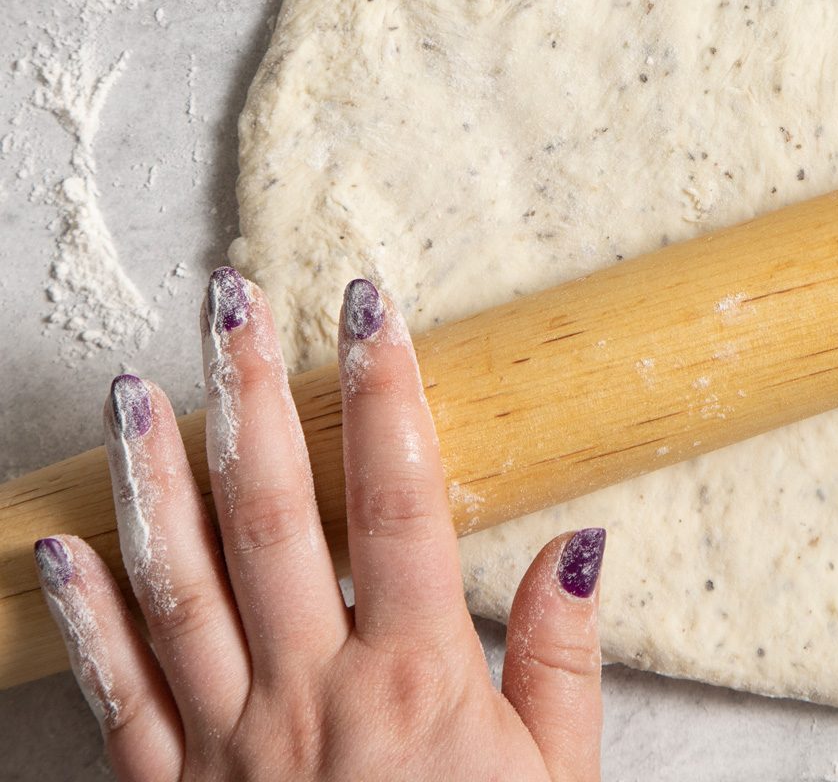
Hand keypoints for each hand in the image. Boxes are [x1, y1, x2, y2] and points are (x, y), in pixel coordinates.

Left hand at [36, 270, 605, 780]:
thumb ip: (564, 664)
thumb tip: (578, 548)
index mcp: (418, 679)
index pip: (398, 500)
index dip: (386, 392)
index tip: (370, 305)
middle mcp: (312, 693)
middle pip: (272, 516)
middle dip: (252, 394)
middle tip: (232, 300)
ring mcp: (229, 745)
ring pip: (177, 585)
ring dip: (154, 478)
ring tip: (135, 386)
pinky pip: (116, 696)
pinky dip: (82, 617)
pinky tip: (58, 545)